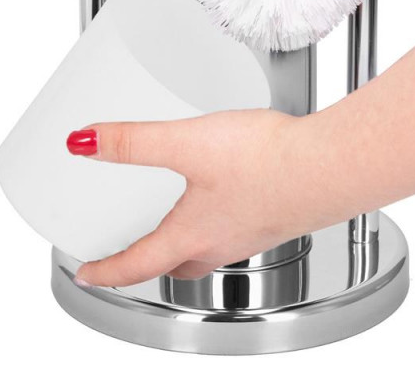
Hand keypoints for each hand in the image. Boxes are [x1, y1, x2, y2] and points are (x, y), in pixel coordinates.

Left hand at [67, 109, 342, 287]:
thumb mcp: (188, 144)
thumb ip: (134, 141)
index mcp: (193, 233)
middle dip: (150, 264)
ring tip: (181, 220)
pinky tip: (232, 193)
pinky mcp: (277, 214)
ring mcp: (254, 231)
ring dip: (189, 244)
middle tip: (133, 255)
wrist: (330, 164)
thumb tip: (84, 142)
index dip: (106, 271)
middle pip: (177, 266)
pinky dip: (223, 222)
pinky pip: (239, 230)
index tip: (88, 274)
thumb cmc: (268, 162)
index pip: (137, 265)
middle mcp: (223, 241)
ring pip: (210, 250)